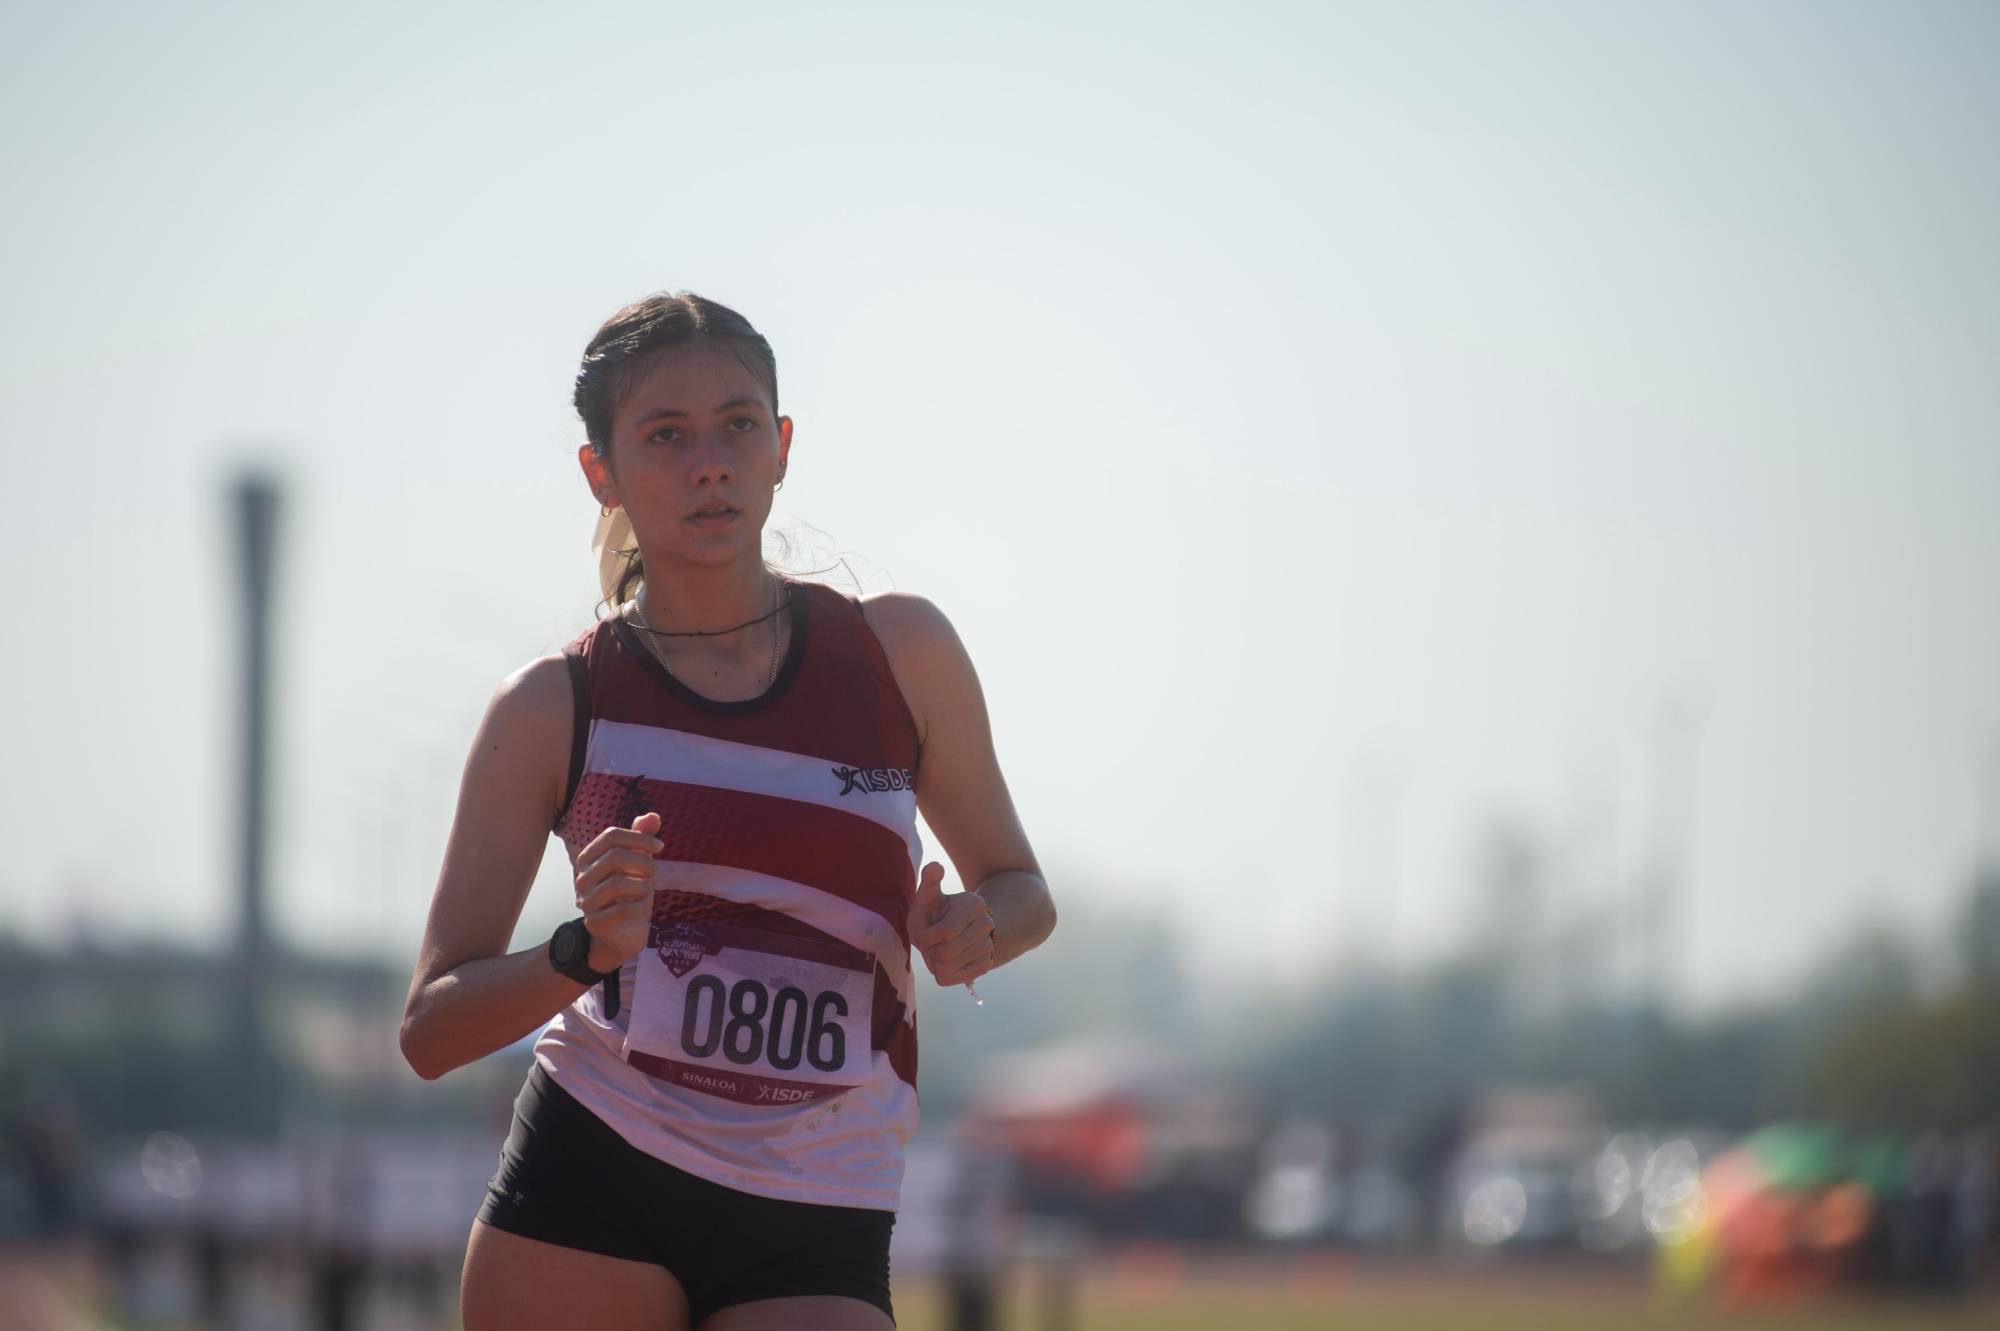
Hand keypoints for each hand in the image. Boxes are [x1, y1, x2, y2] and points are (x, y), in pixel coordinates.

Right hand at [573, 811, 661, 973]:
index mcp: (588, 858)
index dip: (640, 837)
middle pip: (615, 856)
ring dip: (643, 886)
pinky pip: (623, 909)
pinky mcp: (595, 923)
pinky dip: (640, 906)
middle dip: (644, 862)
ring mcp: (586, 902)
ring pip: (618, 883)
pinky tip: (641, 908)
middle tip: (653, 873)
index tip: (660, 846)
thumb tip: (652, 816)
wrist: (624, 933)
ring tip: (646, 891)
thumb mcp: (639, 863)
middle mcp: (582, 878)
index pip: (611, 835)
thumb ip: (642, 838)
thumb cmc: (631, 893)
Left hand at [908, 861, 995, 987]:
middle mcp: (986, 924)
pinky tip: (945, 960)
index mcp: (974, 904)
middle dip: (928, 950)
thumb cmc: (935, 912)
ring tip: (938, 949)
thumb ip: (929, 881)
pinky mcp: (986, 965)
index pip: (945, 933)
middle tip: (929, 942)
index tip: (921, 932)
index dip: (924, 937)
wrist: (955, 929)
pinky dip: (942, 972)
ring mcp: (989, 946)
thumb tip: (934, 866)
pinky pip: (951, 979)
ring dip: (933, 962)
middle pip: (945, 954)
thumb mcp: (928, 896)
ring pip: (946, 968)